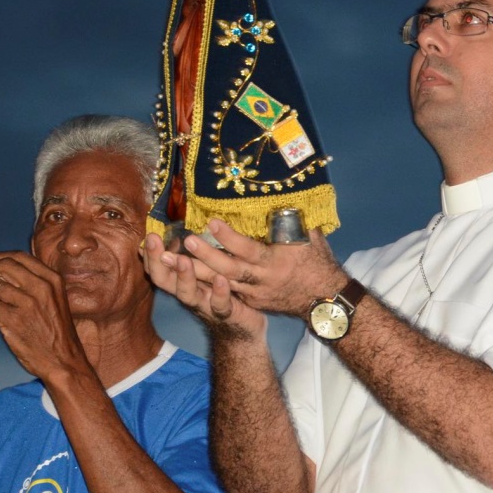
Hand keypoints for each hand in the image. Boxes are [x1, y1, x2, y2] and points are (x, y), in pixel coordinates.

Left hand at [0, 252, 84, 379]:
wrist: (65, 361)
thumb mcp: (55, 301)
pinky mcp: (15, 319)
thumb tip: (1, 275)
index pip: (19, 257)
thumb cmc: (58, 334)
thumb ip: (34, 285)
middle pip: (4, 266)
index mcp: (53, 279)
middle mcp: (42, 286)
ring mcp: (28, 302)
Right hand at [143, 232, 266, 340]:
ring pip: (188, 294)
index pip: (158, 269)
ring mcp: (205, 306)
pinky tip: (221, 279)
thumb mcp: (206, 274)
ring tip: (184, 260)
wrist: (243, 331)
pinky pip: (220, 305)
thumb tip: (184, 232)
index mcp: (182, 282)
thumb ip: (194, 258)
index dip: (151, 255)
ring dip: (184, 276)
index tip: (149, 235)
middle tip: (154, 241)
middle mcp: (189, 294)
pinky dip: (219, 292)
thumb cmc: (223, 296)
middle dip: (157, 261)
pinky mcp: (226, 313)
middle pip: (165, 281)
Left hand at [180, 219, 345, 317]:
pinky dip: (205, 282)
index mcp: (276, 262)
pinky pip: (226, 291)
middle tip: (184, 242)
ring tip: (169, 260)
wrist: (324, 300)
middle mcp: (262, 280)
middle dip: (205, 256)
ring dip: (194, 272)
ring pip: (221, 282)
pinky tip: (184, 272)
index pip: (248, 250)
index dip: (229, 237)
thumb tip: (284, 193)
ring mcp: (254, 293)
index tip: (211, 221)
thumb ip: (293, 219)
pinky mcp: (251, 300)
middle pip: (228, 269)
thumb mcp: (310, 238)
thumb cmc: (318, 263)